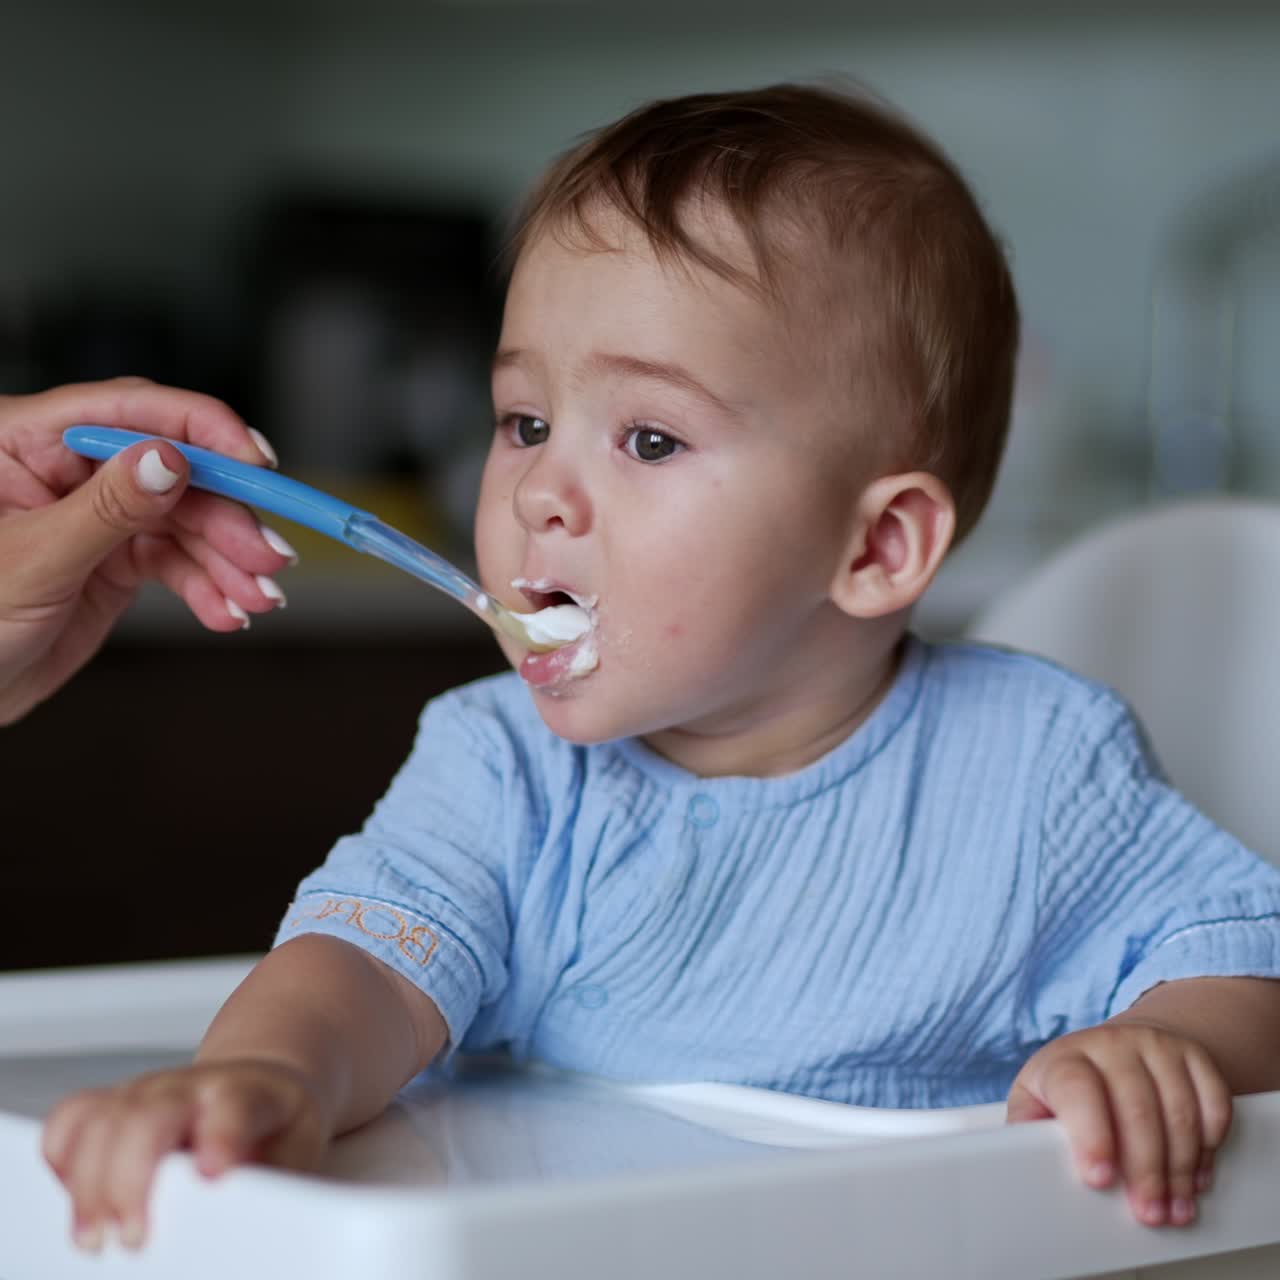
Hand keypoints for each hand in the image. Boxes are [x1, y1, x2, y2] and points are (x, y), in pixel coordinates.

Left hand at [0, 377, 296, 722]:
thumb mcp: (33, 561)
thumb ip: (105, 509)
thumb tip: (170, 460)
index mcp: (26, 440)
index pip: (129, 412)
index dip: (202, 430)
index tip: (255, 462)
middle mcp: (67, 469)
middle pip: (175, 472)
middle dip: (228, 519)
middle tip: (266, 557)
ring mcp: (97, 515)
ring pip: (187, 521)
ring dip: (230, 562)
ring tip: (258, 598)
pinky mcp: (117, 559)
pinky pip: (179, 563)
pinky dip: (211, 589)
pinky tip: (227, 612)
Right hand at [42, 1058, 328, 1251]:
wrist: (267, 1084)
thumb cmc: (278, 1126)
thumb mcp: (298, 1151)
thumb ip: (274, 1182)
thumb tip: (248, 1225)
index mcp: (249, 1093)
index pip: (235, 1107)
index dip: (222, 1136)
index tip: (211, 1173)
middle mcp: (191, 1087)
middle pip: (150, 1116)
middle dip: (131, 1180)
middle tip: (135, 1240)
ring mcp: (149, 1091)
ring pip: (103, 1119)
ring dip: (88, 1183)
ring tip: (95, 1237)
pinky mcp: (117, 1104)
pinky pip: (75, 1117)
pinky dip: (62, 1156)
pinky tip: (74, 1196)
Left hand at [1007, 1020, 1231, 1226]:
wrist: (1117, 1047)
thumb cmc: (1072, 1083)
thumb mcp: (1038, 1099)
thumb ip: (1028, 1128)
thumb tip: (1018, 1160)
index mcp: (1066, 1057)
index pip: (1076, 1088)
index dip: (1090, 1135)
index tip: (1098, 1178)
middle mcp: (1110, 1044)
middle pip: (1136, 1109)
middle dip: (1145, 1171)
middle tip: (1148, 1212)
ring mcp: (1154, 1045)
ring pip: (1178, 1111)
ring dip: (1181, 1168)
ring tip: (1175, 1204)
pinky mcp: (1191, 1055)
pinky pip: (1213, 1102)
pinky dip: (1209, 1144)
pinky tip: (1196, 1172)